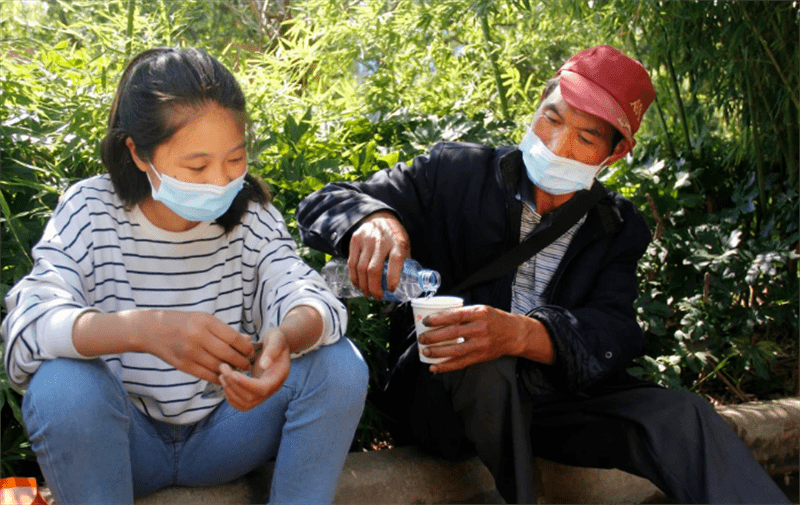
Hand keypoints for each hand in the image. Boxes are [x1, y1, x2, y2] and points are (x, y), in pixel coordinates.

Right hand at [103, 310, 253, 384]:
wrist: (152, 329)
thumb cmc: (183, 322)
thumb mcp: (204, 319)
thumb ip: (225, 330)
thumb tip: (247, 340)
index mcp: (206, 322)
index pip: (233, 337)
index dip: (246, 347)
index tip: (251, 351)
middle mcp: (198, 336)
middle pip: (228, 354)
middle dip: (241, 361)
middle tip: (247, 364)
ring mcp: (190, 352)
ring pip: (218, 366)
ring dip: (231, 371)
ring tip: (237, 371)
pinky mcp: (183, 365)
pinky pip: (206, 375)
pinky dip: (218, 377)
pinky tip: (223, 376)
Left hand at [219, 327, 290, 410]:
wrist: (276, 344)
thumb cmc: (276, 339)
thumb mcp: (276, 338)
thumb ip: (273, 350)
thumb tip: (264, 365)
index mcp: (279, 376)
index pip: (262, 389)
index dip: (246, 384)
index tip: (233, 373)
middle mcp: (273, 388)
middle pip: (251, 399)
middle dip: (233, 386)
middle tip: (222, 368)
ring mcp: (264, 393)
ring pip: (245, 404)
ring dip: (230, 392)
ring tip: (221, 375)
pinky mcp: (255, 394)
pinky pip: (242, 404)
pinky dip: (231, 397)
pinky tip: (225, 382)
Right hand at [348, 211, 409, 298]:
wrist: (379, 217)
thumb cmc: (394, 236)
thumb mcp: (404, 245)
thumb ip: (404, 262)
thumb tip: (406, 283)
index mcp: (398, 243)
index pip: (396, 261)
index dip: (393, 278)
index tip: (391, 289)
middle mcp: (381, 241)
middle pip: (374, 269)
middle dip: (374, 287)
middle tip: (376, 297)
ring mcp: (366, 240)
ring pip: (361, 268)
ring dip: (363, 285)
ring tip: (367, 293)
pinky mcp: (355, 241)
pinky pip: (352, 263)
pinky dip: (354, 277)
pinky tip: (357, 284)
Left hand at [417, 305, 554, 372]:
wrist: (514, 333)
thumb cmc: (494, 319)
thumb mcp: (480, 309)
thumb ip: (462, 313)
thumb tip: (437, 317)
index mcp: (479, 313)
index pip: (454, 316)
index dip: (438, 319)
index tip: (426, 321)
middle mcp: (480, 328)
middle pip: (452, 333)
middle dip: (433, 337)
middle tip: (421, 338)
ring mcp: (481, 344)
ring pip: (455, 350)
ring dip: (437, 352)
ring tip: (425, 351)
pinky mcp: (480, 356)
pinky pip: (460, 363)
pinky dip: (446, 366)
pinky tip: (434, 367)